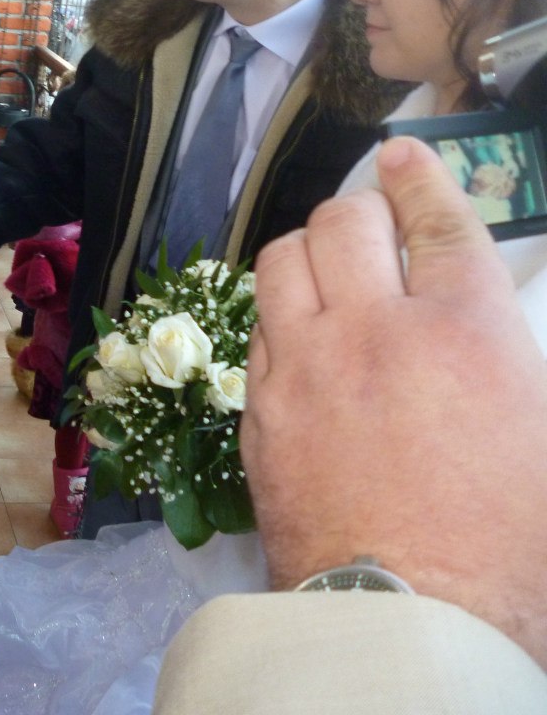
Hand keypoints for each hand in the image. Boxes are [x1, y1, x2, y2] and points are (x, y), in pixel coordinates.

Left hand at [244, 136, 546, 665]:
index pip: (435, 219)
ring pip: (280, 262)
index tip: (400, 157)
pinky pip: (255, 329)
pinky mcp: (258, 408)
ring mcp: (304, 366)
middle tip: (370, 226)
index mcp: (466, 329)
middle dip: (358, 210)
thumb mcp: (540, 435)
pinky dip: (278, 318)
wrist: (407, 617)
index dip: (419, 177)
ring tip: (325, 271)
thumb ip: (505, 355)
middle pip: (343, 222)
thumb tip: (474, 327)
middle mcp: (375, 329)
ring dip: (306, 252)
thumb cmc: (508, 543)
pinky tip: (296, 337)